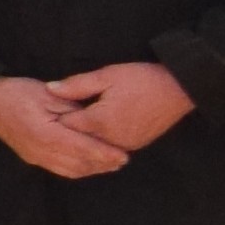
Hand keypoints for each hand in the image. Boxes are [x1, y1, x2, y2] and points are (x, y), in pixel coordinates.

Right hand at [0, 76, 128, 179]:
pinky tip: (87, 164)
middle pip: (78, 164)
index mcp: (46, 133)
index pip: (82, 148)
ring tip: (110, 165)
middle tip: (123, 161)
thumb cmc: (17, 93)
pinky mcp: (32, 157)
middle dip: (102, 164)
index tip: (124, 155)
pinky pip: (59, 169)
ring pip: (70, 170)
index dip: (104, 153)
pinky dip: (77, 170)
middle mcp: (40, 151)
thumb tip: (94, 120)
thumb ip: (73, 108)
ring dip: (91, 169)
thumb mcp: (49, 93)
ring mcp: (35, 157)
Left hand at [51, 59, 195, 153]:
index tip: (43, 112)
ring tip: (69, 129)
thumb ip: (76, 85)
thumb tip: (49, 89)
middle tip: (50, 123)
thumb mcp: (106, 76)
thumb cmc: (142, 79)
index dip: (53, 118)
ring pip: (94, 148)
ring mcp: (125, 145)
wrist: (180, 88)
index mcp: (100, 122)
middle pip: (78, 141)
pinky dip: (99, 143)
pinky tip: (91, 134)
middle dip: (65, 132)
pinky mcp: (136, 146)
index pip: (65, 127)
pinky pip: (110, 149)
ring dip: (82, 140)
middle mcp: (111, 140)